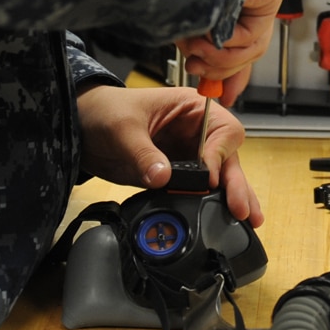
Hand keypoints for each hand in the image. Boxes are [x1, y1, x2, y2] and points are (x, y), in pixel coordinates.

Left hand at [75, 84, 263, 226]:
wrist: (81, 127)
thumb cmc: (105, 111)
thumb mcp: (123, 129)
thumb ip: (143, 153)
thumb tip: (162, 177)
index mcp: (190, 109)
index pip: (223, 129)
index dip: (220, 153)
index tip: (209, 176)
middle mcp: (196, 132)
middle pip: (227, 156)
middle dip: (236, 182)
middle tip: (242, 208)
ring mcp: (187, 155)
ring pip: (219, 176)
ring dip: (232, 196)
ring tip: (247, 220)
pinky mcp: (176, 175)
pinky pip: (198, 190)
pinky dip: (210, 205)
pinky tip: (223, 220)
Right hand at [175, 0, 282, 100]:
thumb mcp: (189, 24)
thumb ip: (200, 49)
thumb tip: (202, 73)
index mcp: (228, 3)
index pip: (239, 46)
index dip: (230, 74)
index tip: (224, 95)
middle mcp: (246, 0)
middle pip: (246, 52)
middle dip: (220, 69)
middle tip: (198, 74)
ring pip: (250, 48)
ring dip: (219, 57)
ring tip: (197, 52)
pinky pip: (253, 35)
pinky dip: (230, 40)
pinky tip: (216, 30)